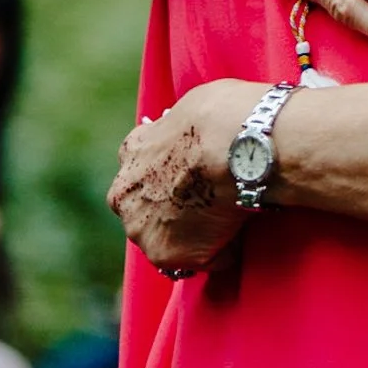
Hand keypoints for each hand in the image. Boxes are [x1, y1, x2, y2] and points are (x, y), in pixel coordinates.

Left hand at [108, 81, 255, 273]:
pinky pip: (202, 258)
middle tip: (214, 201)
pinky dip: (222, 251)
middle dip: (174, 210)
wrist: (236, 145)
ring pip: (169, 238)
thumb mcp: (190, 109)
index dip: (169, 175)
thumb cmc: (223, 116)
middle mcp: (124, 194)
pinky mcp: (169, 256)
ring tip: (234, 219)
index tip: (192, 176)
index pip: (143, 172)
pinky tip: (242, 229)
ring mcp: (143, 229)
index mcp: (132, 151)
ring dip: (196, 235)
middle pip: (147, 210)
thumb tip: (189, 137)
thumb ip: (179, 132)